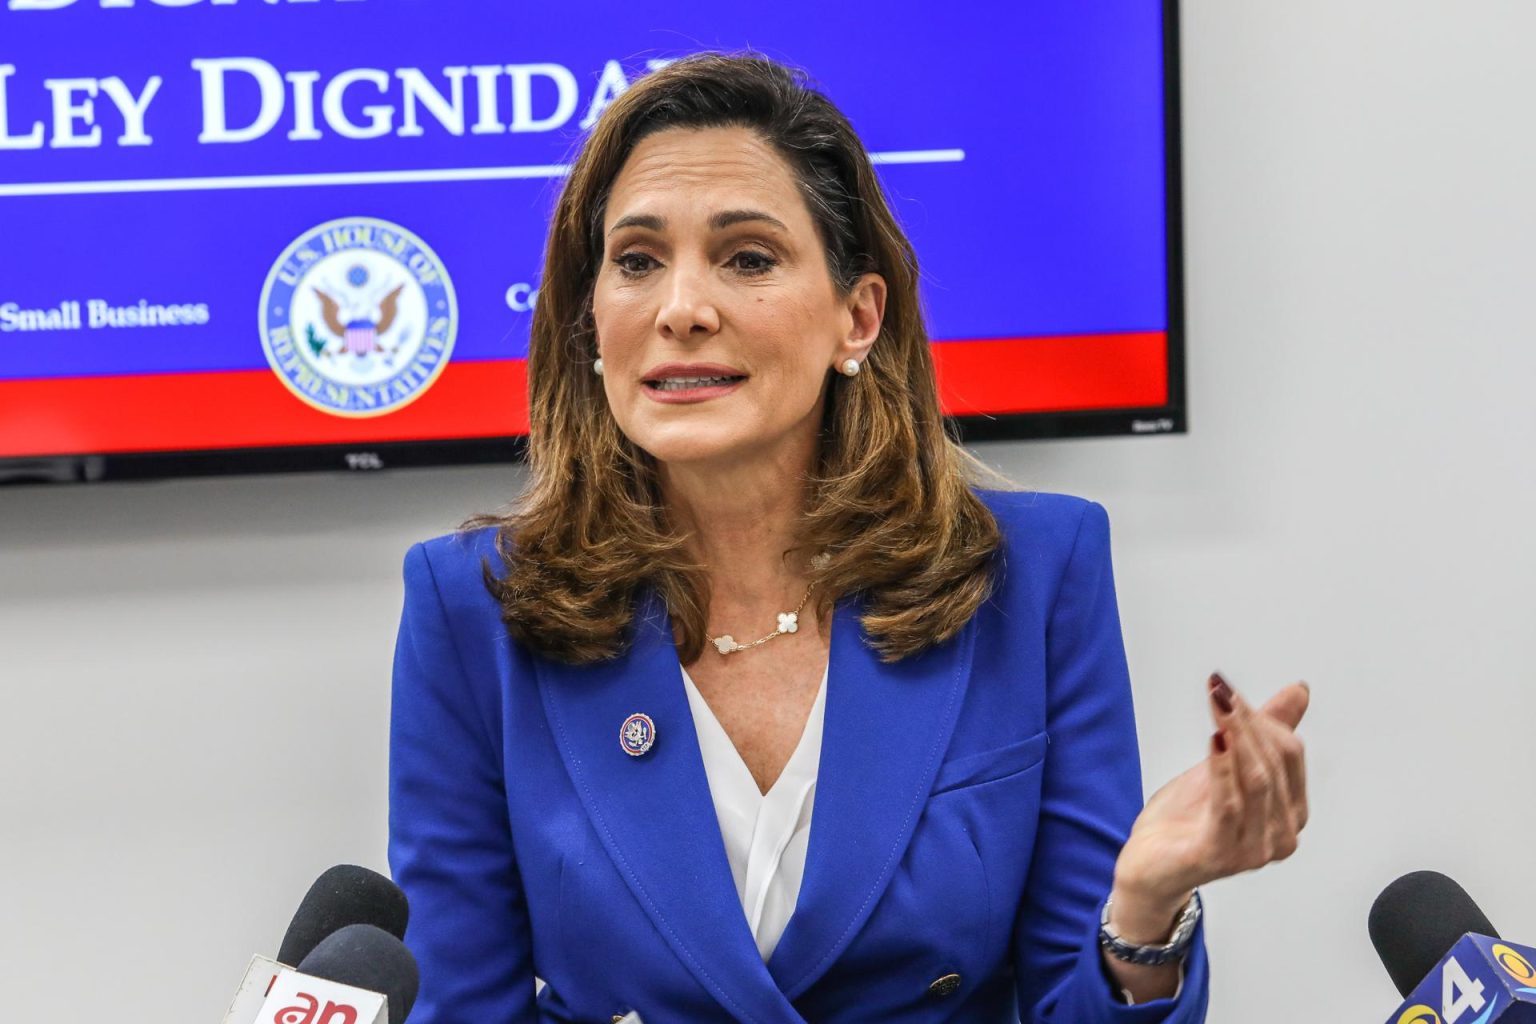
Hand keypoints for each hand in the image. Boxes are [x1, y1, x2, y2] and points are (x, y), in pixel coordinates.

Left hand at [1111, 673, 1311, 922]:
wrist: (1149, 864)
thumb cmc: (1188, 818)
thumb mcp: (1225, 766)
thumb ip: (1262, 732)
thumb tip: (1299, 691)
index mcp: (1291, 813)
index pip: (1289, 755)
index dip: (1262, 718)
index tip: (1229, 689)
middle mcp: (1282, 836)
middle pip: (1272, 764)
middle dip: (1246, 722)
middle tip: (1221, 691)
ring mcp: (1255, 850)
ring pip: (1256, 781)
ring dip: (1236, 736)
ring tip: (1218, 706)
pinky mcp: (1222, 856)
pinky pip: (1229, 806)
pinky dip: (1223, 769)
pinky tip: (1214, 739)